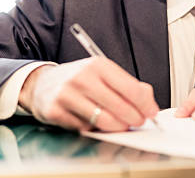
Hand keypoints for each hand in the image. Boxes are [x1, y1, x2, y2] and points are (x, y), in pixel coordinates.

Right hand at [18, 57, 158, 131]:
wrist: (43, 84)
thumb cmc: (79, 79)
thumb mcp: (103, 73)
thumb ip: (129, 85)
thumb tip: (149, 102)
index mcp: (98, 65)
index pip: (131, 89)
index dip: (145, 105)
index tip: (150, 113)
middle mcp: (82, 78)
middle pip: (120, 107)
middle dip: (134, 119)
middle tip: (137, 122)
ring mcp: (67, 95)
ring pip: (104, 121)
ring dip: (117, 127)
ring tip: (120, 125)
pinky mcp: (56, 111)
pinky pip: (85, 128)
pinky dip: (93, 129)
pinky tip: (93, 122)